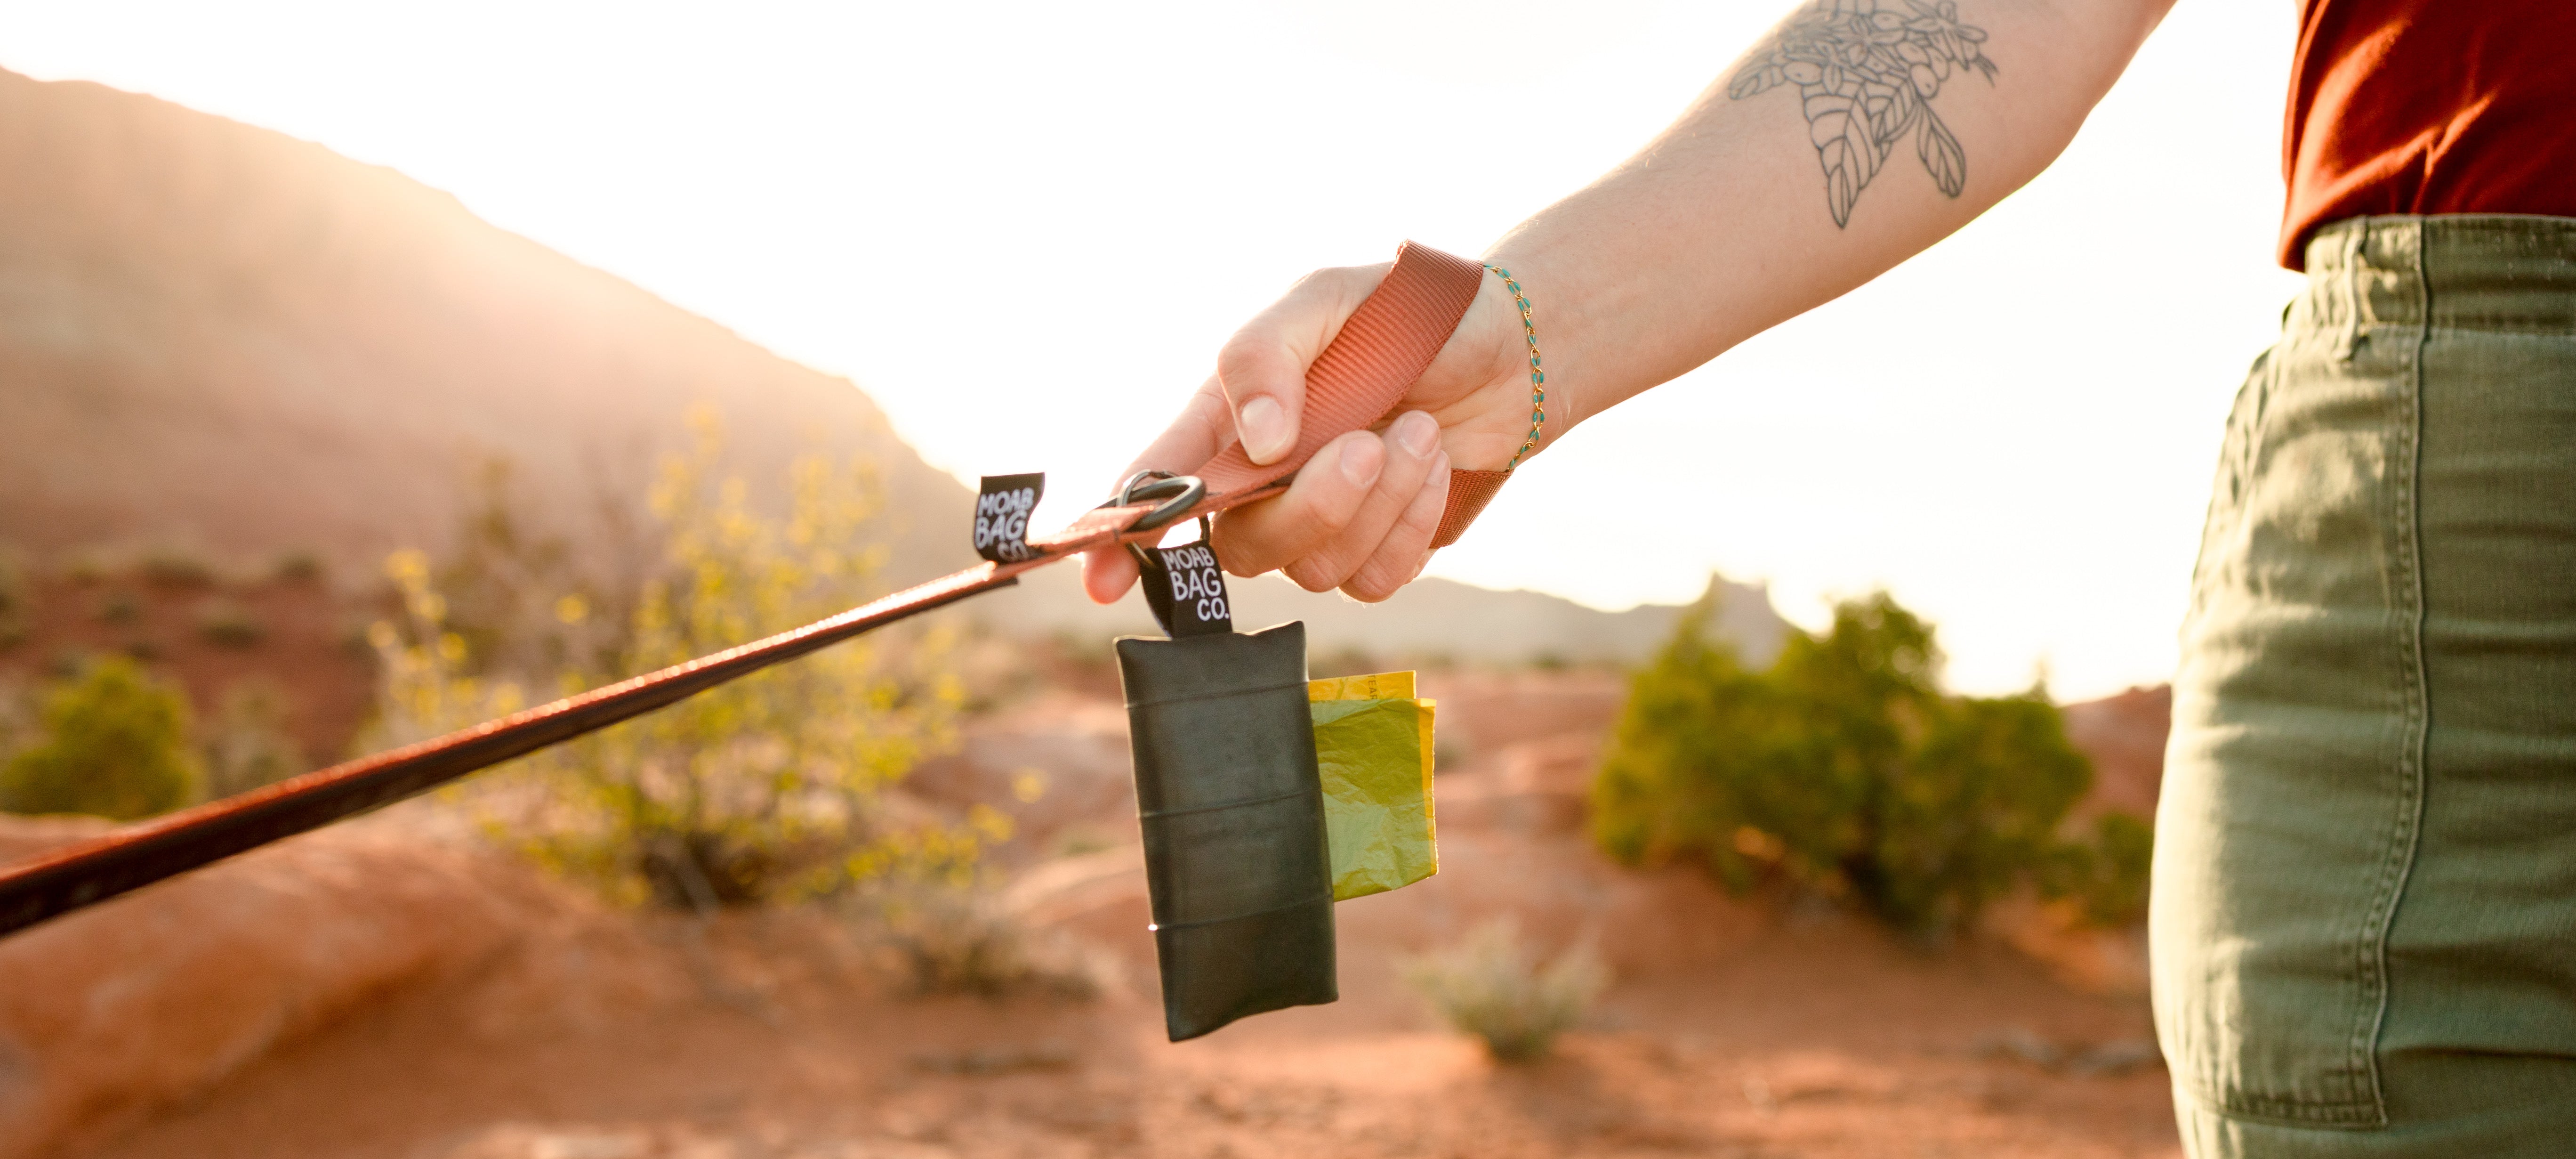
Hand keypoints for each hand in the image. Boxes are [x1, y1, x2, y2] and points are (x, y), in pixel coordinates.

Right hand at [1081, 259, 1538, 604]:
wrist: (1506, 345)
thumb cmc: (1404, 313)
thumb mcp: (1325, 298)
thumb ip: (1265, 356)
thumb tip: (1253, 446)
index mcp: (1227, 419)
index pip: (1155, 488)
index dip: (1120, 538)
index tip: (1102, 577)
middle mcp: (1260, 482)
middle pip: (1243, 546)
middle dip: (1314, 503)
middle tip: (1371, 440)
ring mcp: (1317, 521)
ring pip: (1313, 569)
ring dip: (1378, 502)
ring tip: (1421, 431)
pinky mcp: (1374, 549)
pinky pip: (1373, 580)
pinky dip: (1410, 526)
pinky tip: (1432, 468)